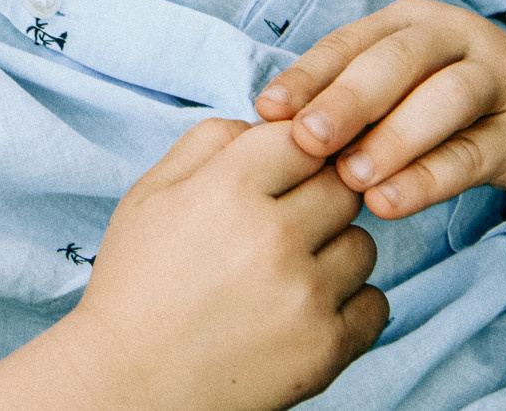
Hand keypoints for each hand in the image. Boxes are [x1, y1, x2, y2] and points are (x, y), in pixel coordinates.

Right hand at [24, 120, 386, 410]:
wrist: (130, 382)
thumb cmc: (137, 282)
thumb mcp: (150, 193)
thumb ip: (208, 142)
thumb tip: (264, 122)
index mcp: (228, 189)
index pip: (304, 137)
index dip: (296, 152)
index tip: (285, 172)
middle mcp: (274, 237)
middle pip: (343, 187)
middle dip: (319, 197)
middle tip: (284, 223)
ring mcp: (305, 295)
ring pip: (364, 244)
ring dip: (336, 251)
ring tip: (288, 271)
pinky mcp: (326, 349)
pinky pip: (375, 303)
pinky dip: (350, 304)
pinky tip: (306, 307)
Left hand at [254, 0, 505, 220]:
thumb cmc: (459, 102)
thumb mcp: (405, 86)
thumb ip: (351, 99)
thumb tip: (275, 130)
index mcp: (410, 22)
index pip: (350, 42)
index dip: (306, 76)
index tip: (265, 111)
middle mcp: (455, 38)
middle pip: (394, 60)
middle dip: (345, 100)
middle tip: (305, 141)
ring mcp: (499, 80)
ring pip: (442, 100)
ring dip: (392, 138)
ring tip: (351, 178)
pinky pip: (475, 151)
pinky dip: (430, 177)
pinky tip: (392, 202)